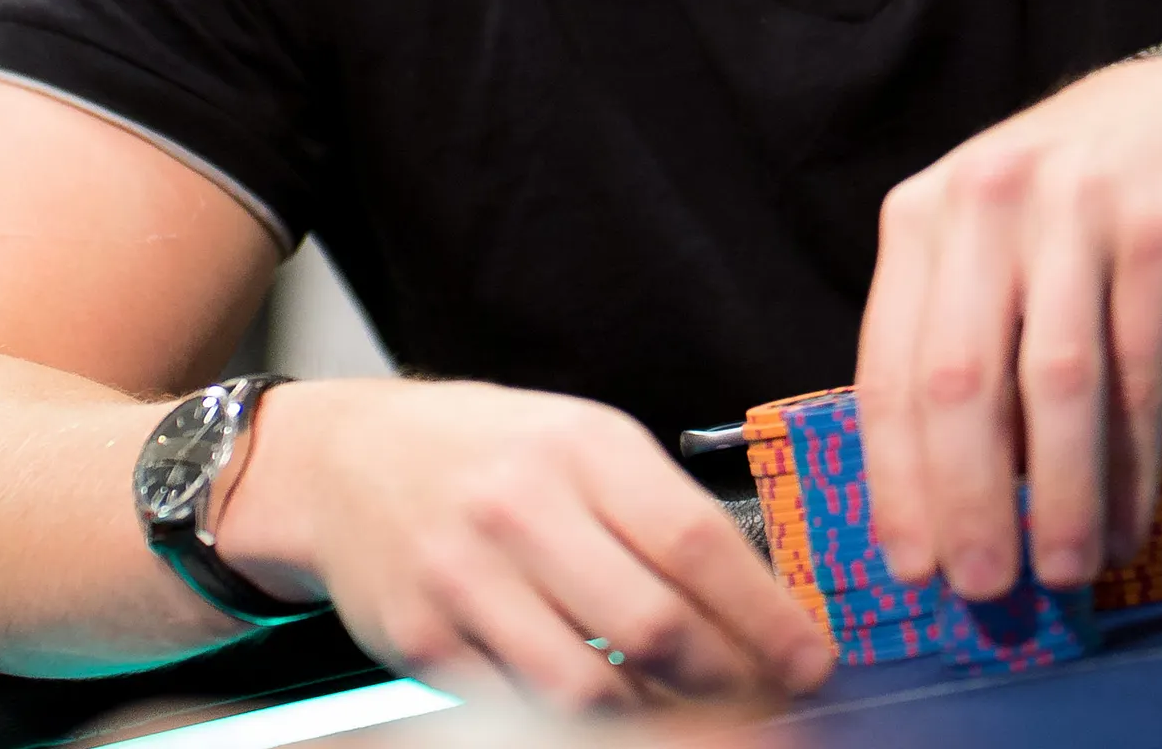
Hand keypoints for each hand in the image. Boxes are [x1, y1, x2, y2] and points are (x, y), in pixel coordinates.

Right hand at [216, 378, 834, 710]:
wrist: (350, 458)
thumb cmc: (487, 450)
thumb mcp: (581, 440)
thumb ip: (656, 507)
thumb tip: (756, 590)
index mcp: (582, 445)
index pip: (694, 541)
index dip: (764, 614)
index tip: (811, 659)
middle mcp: (525, 506)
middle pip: (652, 626)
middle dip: (728, 680)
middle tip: (769, 700)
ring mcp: (468, 576)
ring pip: (590, 686)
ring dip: (662, 719)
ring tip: (700, 717)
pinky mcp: (426, 639)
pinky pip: (521, 705)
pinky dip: (581, 723)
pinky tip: (619, 716)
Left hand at [855, 43, 1161, 602]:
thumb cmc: (1084, 202)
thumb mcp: (995, 239)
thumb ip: (955, 338)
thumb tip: (938, 502)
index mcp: (925, 213)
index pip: (891, 365)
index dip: (897, 478)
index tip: (909, 565)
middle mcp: (988, 200)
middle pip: (961, 380)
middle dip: (968, 500)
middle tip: (982, 588)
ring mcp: (1076, 209)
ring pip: (1055, 383)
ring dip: (1059, 495)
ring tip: (1063, 570)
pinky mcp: (1160, 232)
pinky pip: (1140, 371)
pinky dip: (1130, 462)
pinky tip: (1126, 520)